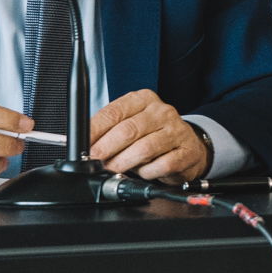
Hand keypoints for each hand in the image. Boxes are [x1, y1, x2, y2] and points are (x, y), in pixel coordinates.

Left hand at [90, 89, 209, 181]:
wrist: (188, 146)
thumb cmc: (153, 135)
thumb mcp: (130, 124)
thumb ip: (109, 131)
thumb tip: (86, 147)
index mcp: (143, 99)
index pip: (113, 112)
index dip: (94, 131)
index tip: (83, 146)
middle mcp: (161, 112)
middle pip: (127, 131)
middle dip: (105, 150)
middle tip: (95, 161)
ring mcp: (176, 131)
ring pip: (143, 149)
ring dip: (123, 163)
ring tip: (115, 169)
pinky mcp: (186, 152)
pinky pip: (160, 166)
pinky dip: (146, 173)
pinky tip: (143, 172)